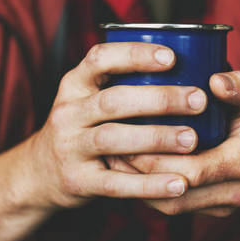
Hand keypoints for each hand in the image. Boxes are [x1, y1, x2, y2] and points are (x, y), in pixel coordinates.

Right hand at [32, 42, 209, 207]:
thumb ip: (123, 84)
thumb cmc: (83, 128)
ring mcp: (70, 148)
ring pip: (114, 138)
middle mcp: (68, 112)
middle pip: (114, 100)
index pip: (100, 59)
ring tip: (192, 139)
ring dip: (156, 138)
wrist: (40, 173)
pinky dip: (149, 185)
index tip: (172, 56)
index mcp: (75, 85)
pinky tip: (179, 184)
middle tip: (199, 100)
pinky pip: (116, 184)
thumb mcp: (89, 99)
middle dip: (160, 99)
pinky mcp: (77, 181)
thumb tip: (189, 65)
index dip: (135, 55)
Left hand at [111, 71, 239, 216]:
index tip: (128, 134)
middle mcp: (233, 192)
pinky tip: (128, 168)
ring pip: (169, 205)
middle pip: (174, 192)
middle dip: (138, 172)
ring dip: (138, 184)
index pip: (192, 169)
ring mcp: (221, 206)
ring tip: (112, 156)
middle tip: (109, 145)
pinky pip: (173, 206)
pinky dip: (148, 189)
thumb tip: (215, 80)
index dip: (156, 157)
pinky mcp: (210, 210)